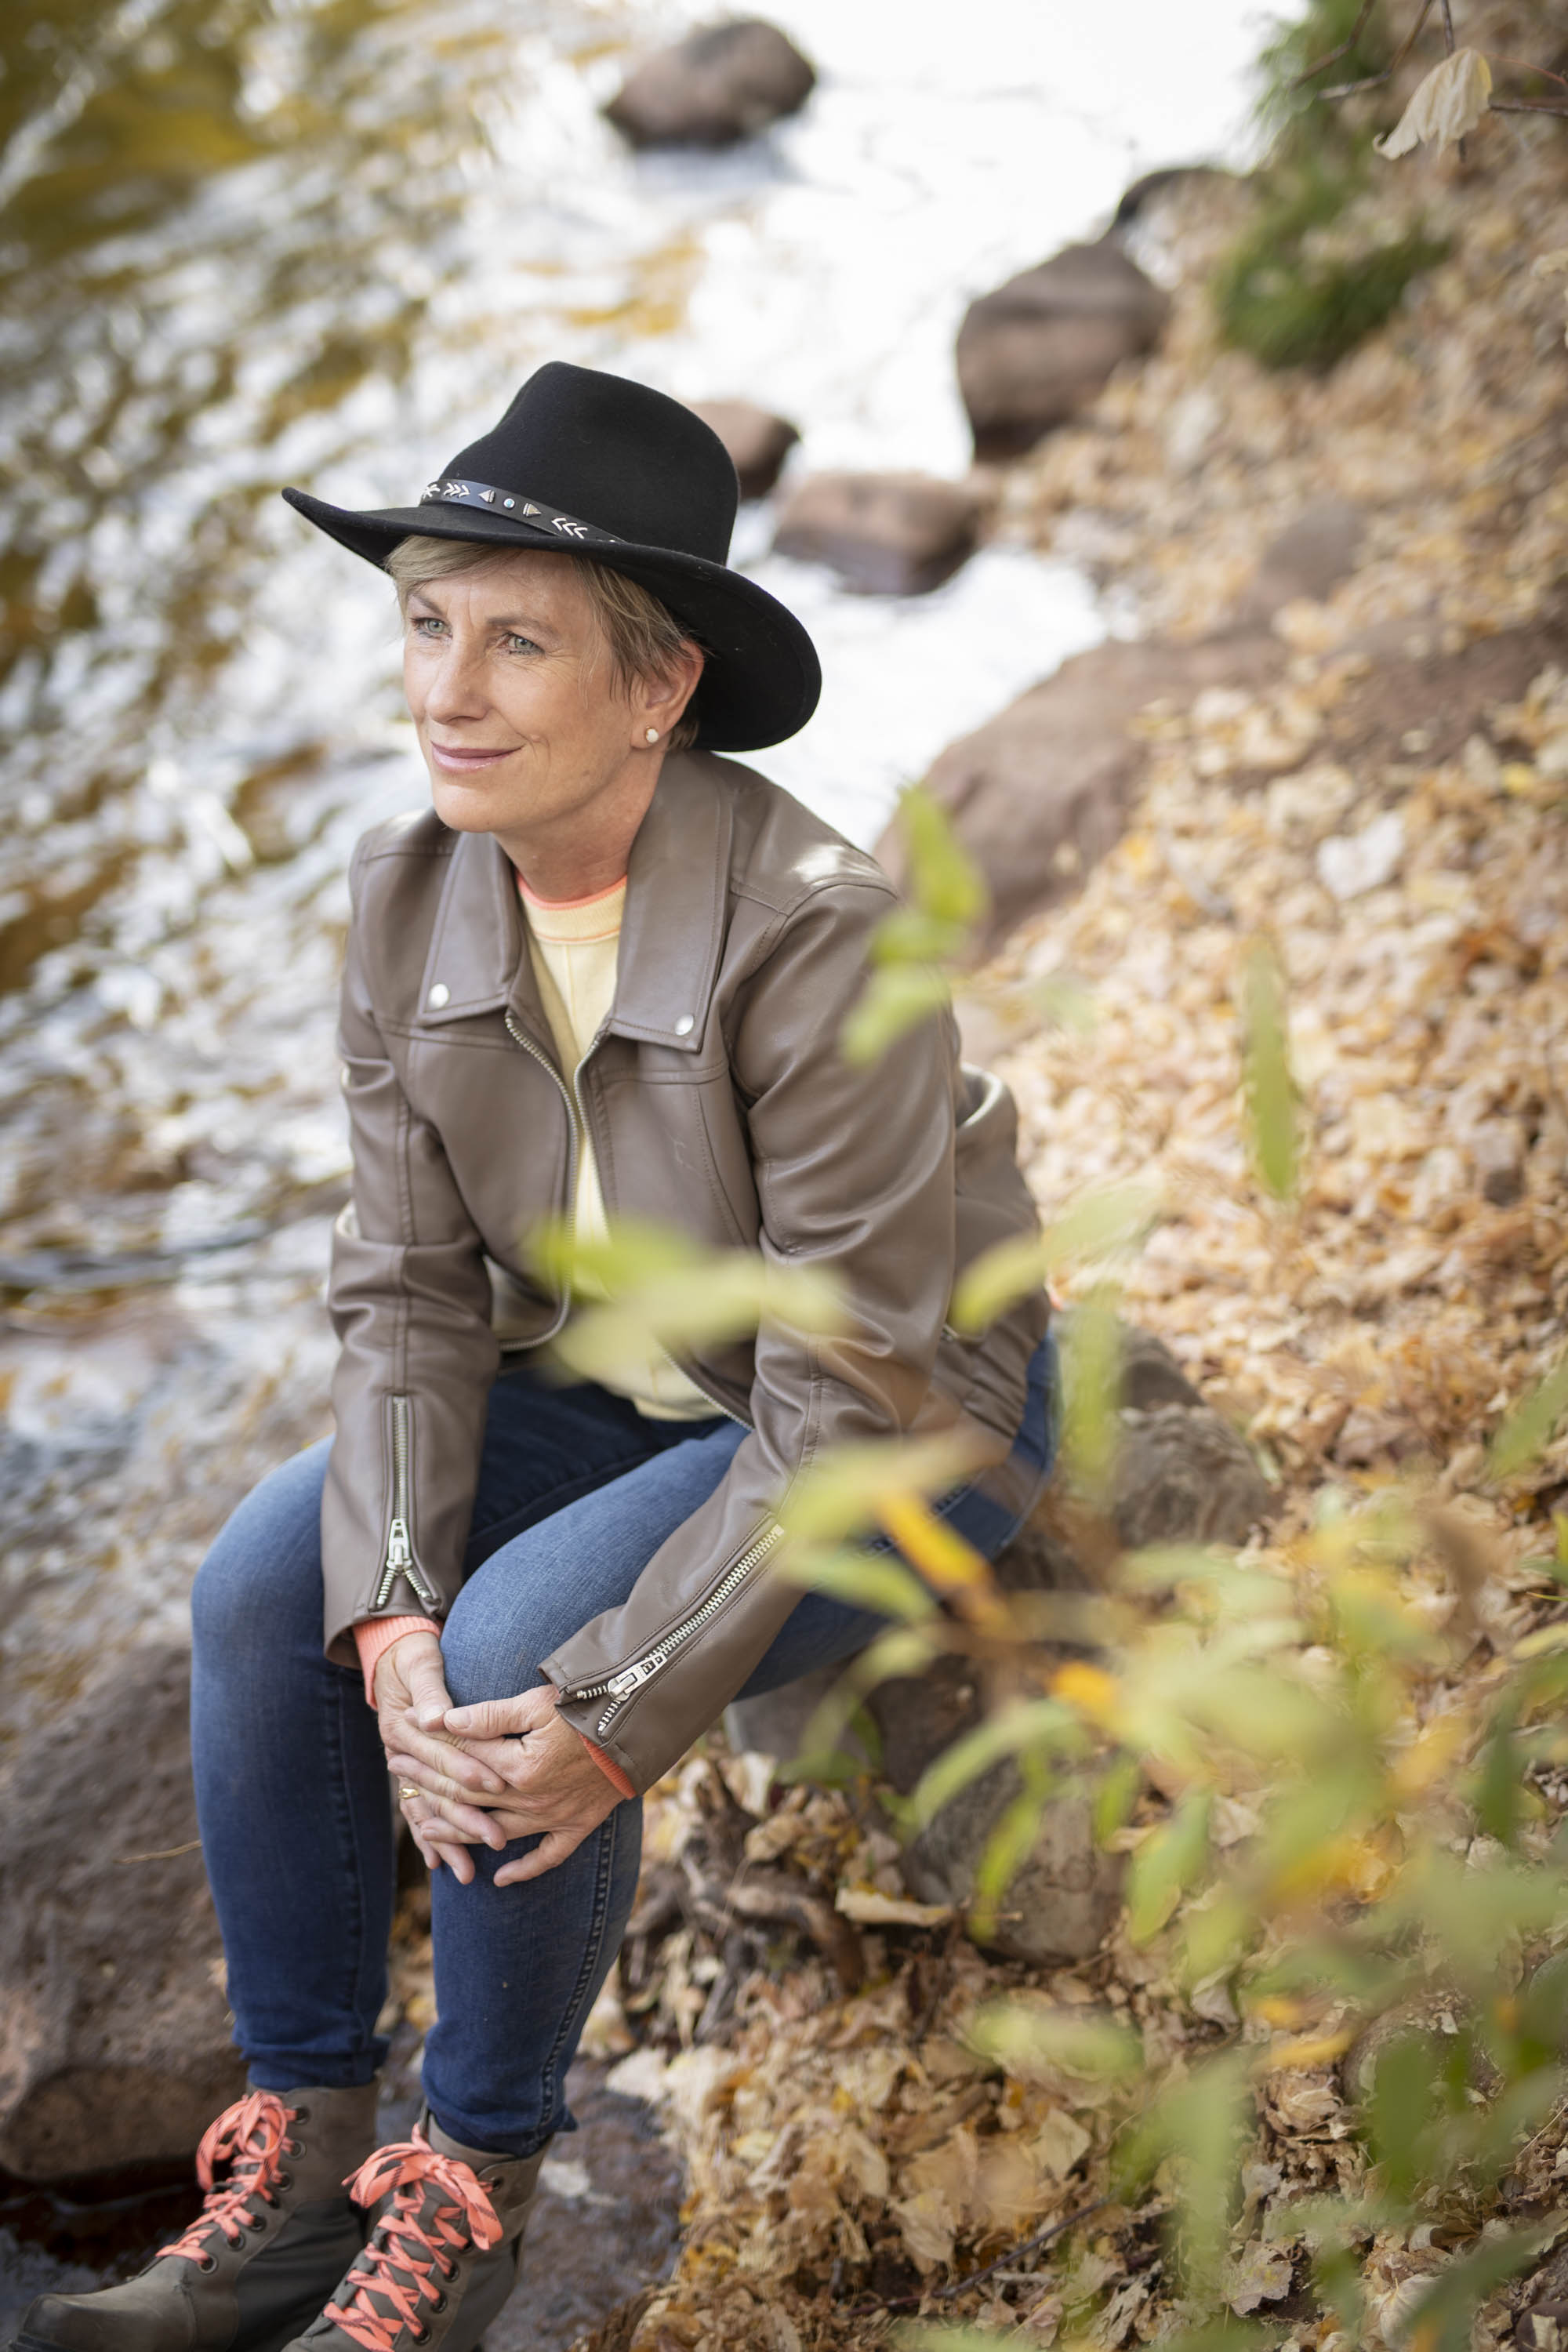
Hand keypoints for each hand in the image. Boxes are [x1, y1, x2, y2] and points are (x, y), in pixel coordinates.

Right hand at [374, 1632, 507, 1881]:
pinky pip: (418, 1812)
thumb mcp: (421, 1664)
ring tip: (468, 1873)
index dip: (467, 1769)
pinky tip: (438, 1865)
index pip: (442, 1754)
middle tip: (497, 1839)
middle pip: (437, 1790)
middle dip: (466, 1817)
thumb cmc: (413, 1656)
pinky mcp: (413, 1774)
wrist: (391, 1655)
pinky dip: (428, 1837)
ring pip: (428, 1810)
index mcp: (404, 1728)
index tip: (495, 1786)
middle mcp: (400, 1753)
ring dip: (448, 1840)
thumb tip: (440, 1717)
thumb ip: (433, 1691)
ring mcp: (405, 1767)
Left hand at [386, 1683, 621, 1887]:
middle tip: (399, 1778)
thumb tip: (442, 1720)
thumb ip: (488, 1716)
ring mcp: (554, 1817)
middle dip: (430, 1787)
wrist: (639, 1726)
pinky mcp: (577, 1825)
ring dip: (460, 1833)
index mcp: (518, 1769)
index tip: (401, 1740)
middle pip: (470, 1798)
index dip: (429, 1750)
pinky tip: (501, 1878)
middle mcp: (531, 1800)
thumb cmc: (587, 1707)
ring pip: (496, 1832)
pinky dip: (524, 1869)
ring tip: (429, 1832)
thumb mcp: (536, 1702)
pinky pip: (547, 1856)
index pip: (462, 1762)